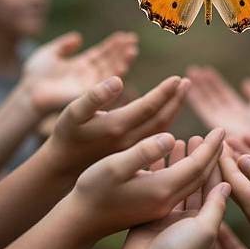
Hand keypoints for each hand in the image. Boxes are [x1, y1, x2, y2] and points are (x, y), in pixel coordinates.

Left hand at [23, 31, 137, 114]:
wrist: (28, 93)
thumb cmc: (35, 75)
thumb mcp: (49, 53)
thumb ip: (63, 45)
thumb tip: (78, 37)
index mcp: (81, 65)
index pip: (101, 53)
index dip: (113, 45)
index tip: (125, 36)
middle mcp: (88, 75)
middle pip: (109, 61)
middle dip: (122, 51)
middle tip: (133, 40)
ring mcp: (89, 84)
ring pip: (110, 71)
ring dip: (122, 61)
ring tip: (133, 50)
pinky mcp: (88, 93)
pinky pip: (105, 84)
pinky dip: (116, 75)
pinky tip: (123, 65)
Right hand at [43, 74, 188, 177]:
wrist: (62, 170)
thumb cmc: (66, 137)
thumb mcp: (72, 115)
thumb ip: (94, 97)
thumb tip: (118, 80)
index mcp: (117, 129)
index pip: (149, 108)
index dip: (165, 92)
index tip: (178, 77)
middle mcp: (131, 143)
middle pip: (162, 119)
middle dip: (175, 99)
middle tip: (187, 82)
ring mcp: (136, 156)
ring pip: (163, 131)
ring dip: (174, 110)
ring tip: (182, 93)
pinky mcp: (138, 163)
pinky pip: (160, 143)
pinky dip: (168, 125)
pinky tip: (172, 116)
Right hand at [70, 129, 225, 241]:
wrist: (79, 225)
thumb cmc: (92, 192)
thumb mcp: (114, 168)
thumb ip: (144, 153)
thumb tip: (171, 137)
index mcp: (162, 189)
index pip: (198, 165)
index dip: (211, 146)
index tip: (222, 128)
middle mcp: (167, 201)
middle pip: (200, 175)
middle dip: (212, 154)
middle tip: (221, 134)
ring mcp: (161, 207)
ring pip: (189, 182)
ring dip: (199, 161)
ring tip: (200, 141)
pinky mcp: (153, 209)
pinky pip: (177, 186)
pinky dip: (183, 170)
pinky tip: (177, 156)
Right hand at [120, 136, 229, 248]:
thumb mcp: (205, 231)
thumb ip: (216, 206)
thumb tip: (228, 183)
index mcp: (206, 219)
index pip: (214, 184)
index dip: (215, 162)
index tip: (216, 141)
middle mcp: (190, 216)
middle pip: (194, 180)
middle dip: (196, 158)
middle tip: (195, 135)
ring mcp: (169, 216)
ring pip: (176, 182)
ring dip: (177, 162)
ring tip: (177, 140)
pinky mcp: (150, 216)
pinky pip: (156, 189)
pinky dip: (157, 173)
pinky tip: (155, 157)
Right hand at [187, 66, 249, 138]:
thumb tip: (246, 82)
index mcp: (237, 110)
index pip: (223, 93)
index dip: (215, 82)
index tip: (206, 70)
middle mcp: (225, 114)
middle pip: (211, 96)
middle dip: (202, 83)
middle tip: (192, 69)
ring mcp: (218, 119)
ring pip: (205, 100)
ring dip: (197, 88)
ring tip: (189, 73)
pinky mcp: (212, 123)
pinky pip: (202, 108)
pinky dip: (195, 98)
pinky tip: (188, 89)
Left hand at [220, 148, 249, 248]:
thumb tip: (241, 159)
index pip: (230, 178)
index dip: (223, 158)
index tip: (214, 140)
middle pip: (232, 181)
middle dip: (224, 161)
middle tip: (215, 142)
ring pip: (243, 183)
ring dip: (236, 164)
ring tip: (229, 147)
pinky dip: (249, 172)